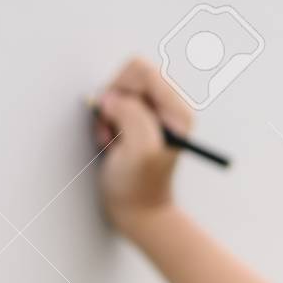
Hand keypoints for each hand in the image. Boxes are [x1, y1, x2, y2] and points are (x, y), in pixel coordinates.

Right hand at [92, 56, 195, 231]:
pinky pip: (113, 107)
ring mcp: (152, 115)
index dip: (121, 88)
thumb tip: (112, 98)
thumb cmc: (139, 185)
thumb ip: (131, 115)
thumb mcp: (139, 150)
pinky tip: (111, 143)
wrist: (138, 211)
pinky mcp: (137, 122)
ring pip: (117, 92)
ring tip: (111, 141)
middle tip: (113, 131)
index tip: (115, 114)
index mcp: (177, 111)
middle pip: (129, 77)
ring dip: (107, 115)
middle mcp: (168, 109)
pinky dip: (105, 123)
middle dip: (113, 101)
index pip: (143, 72)